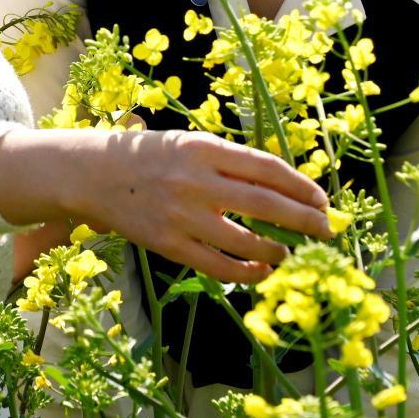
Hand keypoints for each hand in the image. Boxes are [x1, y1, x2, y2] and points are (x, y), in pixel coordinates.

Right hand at [0, 127, 333, 287]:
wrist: (92, 174)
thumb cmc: (150, 156)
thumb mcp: (189, 144)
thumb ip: (230, 162)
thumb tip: (284, 186)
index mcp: (205, 148)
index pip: (268, 168)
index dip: (302, 186)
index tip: (322, 200)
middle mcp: (196, 180)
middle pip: (267, 204)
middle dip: (305, 220)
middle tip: (326, 230)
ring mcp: (182, 216)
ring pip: (247, 241)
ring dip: (279, 250)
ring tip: (291, 252)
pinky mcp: (169, 245)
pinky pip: (219, 266)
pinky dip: (248, 273)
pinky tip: (262, 271)